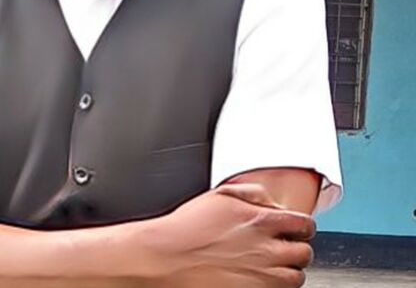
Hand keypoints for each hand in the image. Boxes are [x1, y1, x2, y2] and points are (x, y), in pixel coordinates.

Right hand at [138, 183, 314, 287]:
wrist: (167, 257)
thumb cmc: (187, 228)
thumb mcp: (219, 196)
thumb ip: (252, 193)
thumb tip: (271, 201)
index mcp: (260, 221)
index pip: (304, 224)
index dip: (302, 225)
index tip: (297, 227)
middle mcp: (266, 251)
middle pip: (304, 253)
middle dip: (297, 248)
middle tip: (284, 245)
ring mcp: (262, 278)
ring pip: (296, 278)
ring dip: (288, 270)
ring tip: (273, 264)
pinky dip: (274, 286)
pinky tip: (260, 278)